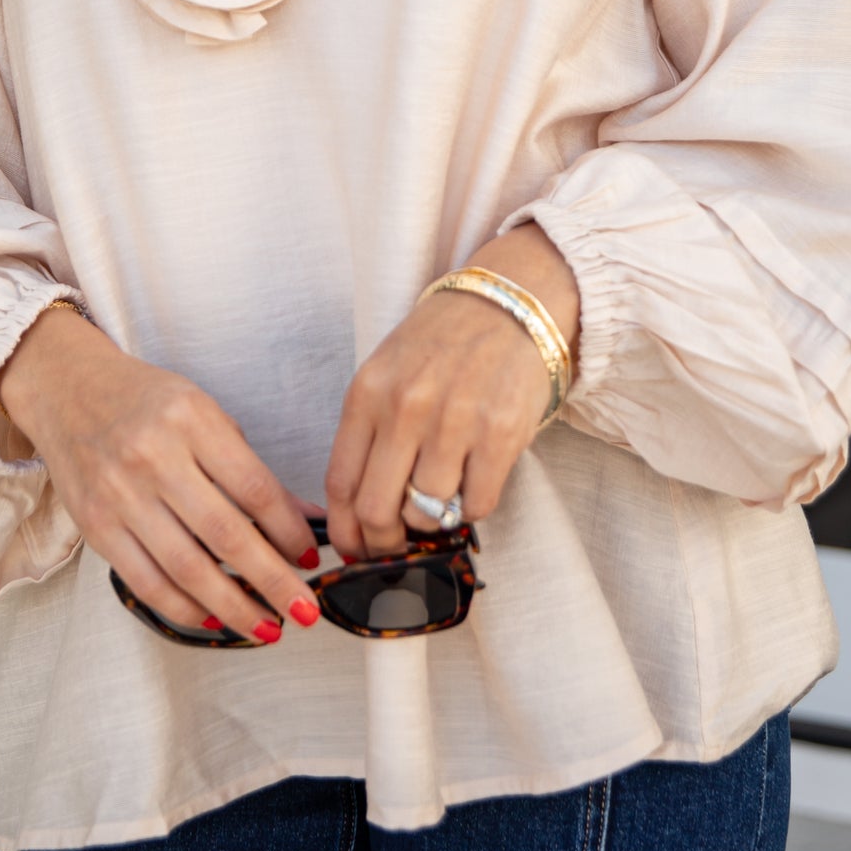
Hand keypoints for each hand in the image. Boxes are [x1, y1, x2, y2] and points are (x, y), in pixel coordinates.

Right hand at [0, 306, 319, 643]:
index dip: (288, 532)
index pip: (253, 487)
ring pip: (186, 568)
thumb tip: (305, 520)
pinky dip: (182, 607)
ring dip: (232, 607)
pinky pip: (144, 581)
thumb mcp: (205, 413)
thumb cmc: (146, 400)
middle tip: (304, 612)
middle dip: (272, 581)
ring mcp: (119, 494)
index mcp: (191, 420)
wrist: (67, 388)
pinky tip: (213, 618)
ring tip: (266, 627)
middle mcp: (154, 457)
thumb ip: (249, 467)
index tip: (311, 560)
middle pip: (225, 535)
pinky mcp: (94, 525)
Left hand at [324, 226, 578, 558]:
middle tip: (396, 546)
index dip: (345, 530)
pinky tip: (473, 481)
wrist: (509, 301)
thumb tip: (357, 509)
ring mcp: (454, 422)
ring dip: (432, 521)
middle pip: (377, 509)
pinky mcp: (501, 434)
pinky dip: (472, 507)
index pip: (341, 483)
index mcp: (369, 393)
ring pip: (427, 512)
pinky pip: (477, 504)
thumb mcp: (388, 372)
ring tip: (441, 499)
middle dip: (384, 541)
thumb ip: (370, 432)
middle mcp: (406, 408)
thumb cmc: (444, 342)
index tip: (354, 548)